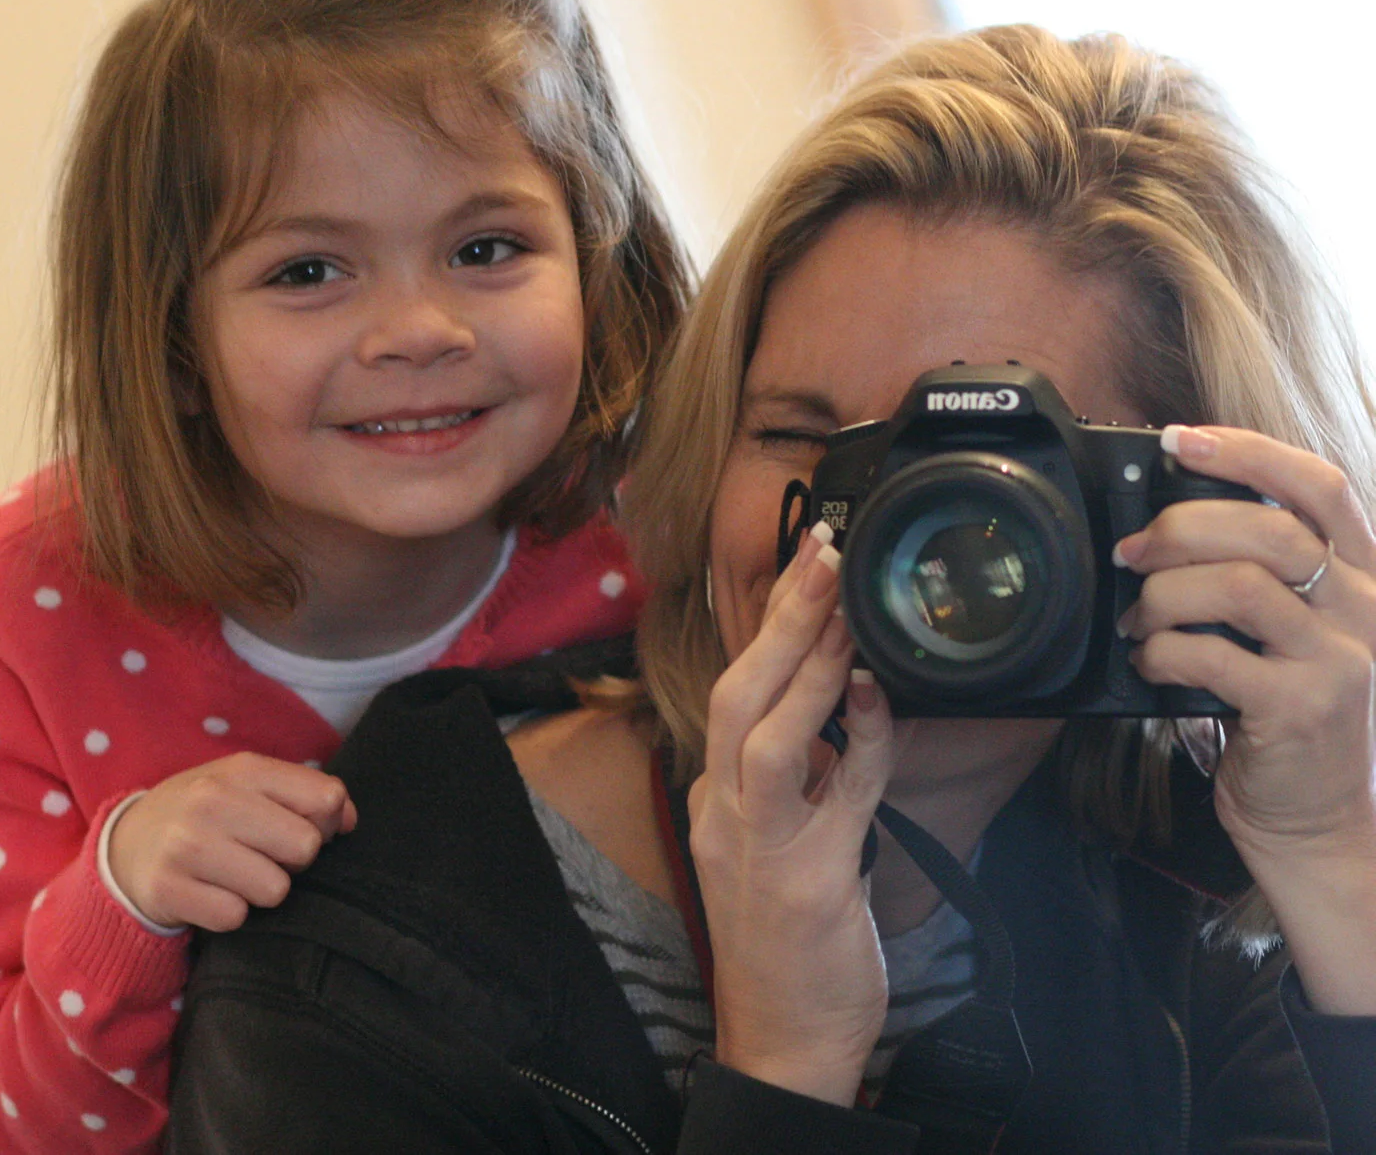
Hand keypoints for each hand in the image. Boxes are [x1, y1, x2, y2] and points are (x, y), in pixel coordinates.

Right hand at [108, 753, 356, 931]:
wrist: (127, 844)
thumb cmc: (206, 814)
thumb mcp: (249, 787)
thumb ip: (305, 794)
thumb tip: (348, 820)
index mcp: (242, 769)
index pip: (326, 797)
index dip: (326, 822)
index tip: (298, 827)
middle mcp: (212, 801)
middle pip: (306, 846)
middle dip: (292, 860)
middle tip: (261, 855)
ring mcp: (187, 846)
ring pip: (275, 890)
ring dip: (260, 891)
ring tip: (233, 874)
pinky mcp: (169, 890)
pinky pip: (235, 917)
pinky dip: (228, 913)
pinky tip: (209, 893)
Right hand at [689, 525, 898, 1104]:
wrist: (785, 1044)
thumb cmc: (792, 949)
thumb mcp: (780, 850)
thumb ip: (802, 784)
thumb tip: (839, 715)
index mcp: (714, 802)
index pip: (734, 695)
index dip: (769, 627)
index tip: (807, 566)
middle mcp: (721, 815)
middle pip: (736, 696)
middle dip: (779, 618)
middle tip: (822, 549)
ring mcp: (757, 847)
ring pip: (765, 734)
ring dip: (807, 662)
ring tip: (843, 599)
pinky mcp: (806, 880)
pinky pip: (836, 791)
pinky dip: (859, 737)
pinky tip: (879, 693)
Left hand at [1118, 424, 1375, 1012]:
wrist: (1320, 821)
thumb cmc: (1285, 717)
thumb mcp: (1285, 635)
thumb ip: (1253, 578)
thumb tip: (1164, 525)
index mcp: (1359, 578)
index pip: (1319, 486)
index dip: (1247, 452)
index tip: (1178, 439)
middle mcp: (1363, 609)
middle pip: (1270, 529)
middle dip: (1181, 527)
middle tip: (1130, 553)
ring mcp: (1341, 659)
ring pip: (1240, 586)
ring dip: (1165, 595)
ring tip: (1137, 621)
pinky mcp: (1304, 708)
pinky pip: (1215, 655)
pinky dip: (1163, 652)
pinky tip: (1149, 663)